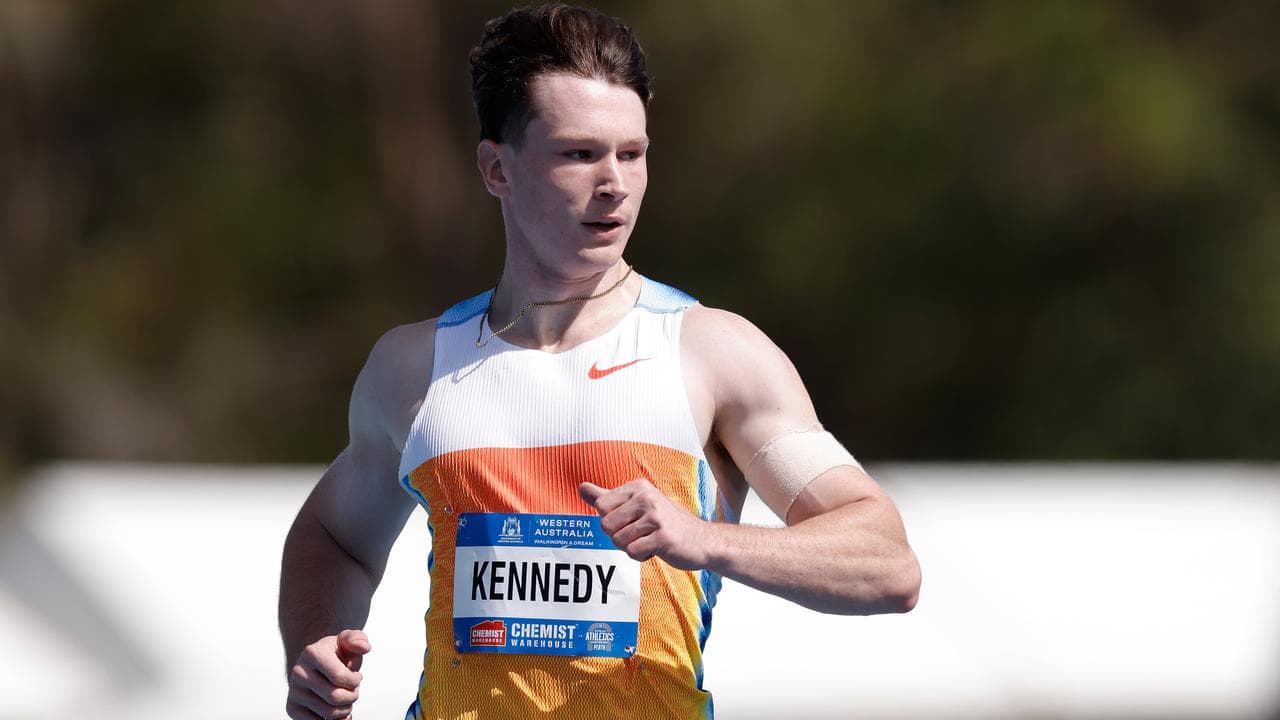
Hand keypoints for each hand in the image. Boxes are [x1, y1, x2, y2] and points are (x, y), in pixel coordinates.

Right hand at [286, 629, 369, 718]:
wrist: (316, 665)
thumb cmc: (336, 654)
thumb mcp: (348, 641)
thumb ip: (358, 639)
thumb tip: (363, 647)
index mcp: (312, 653)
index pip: (340, 678)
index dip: (355, 681)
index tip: (356, 677)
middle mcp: (299, 672)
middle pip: (335, 697)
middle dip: (352, 696)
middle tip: (352, 690)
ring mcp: (294, 691)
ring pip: (329, 713)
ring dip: (344, 709)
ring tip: (344, 699)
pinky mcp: (292, 708)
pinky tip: (336, 711)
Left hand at [579, 479, 716, 570]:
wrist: (702, 540)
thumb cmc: (665, 523)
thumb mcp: (637, 505)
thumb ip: (606, 497)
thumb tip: (580, 487)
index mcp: (638, 487)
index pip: (601, 507)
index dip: (612, 522)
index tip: (631, 521)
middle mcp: (646, 497)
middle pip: (606, 526)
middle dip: (619, 537)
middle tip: (641, 534)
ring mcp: (655, 517)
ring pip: (618, 541)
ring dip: (631, 548)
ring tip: (650, 541)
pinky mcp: (662, 537)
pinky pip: (633, 552)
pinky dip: (641, 557)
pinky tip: (656, 549)